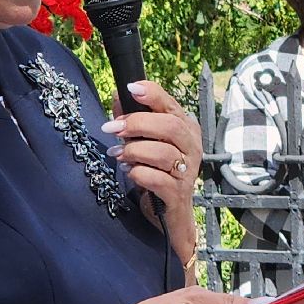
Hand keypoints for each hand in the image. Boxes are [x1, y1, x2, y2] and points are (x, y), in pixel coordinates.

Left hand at [103, 81, 202, 260]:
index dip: (152, 95)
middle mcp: (192, 147)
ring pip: (162, 153)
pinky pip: (157, 179)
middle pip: (169, 126)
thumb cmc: (158, 172)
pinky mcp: (177, 193)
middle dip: (136, 124)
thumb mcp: (146, 142)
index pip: (171, 105)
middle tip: (112, 129)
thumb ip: (133, 119)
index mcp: (186, 129)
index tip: (131, 89)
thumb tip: (119, 95)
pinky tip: (129, 173)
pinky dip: (138, 173)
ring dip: (134, 151)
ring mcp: (187, 171)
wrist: (170, 214)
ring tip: (118, 155)